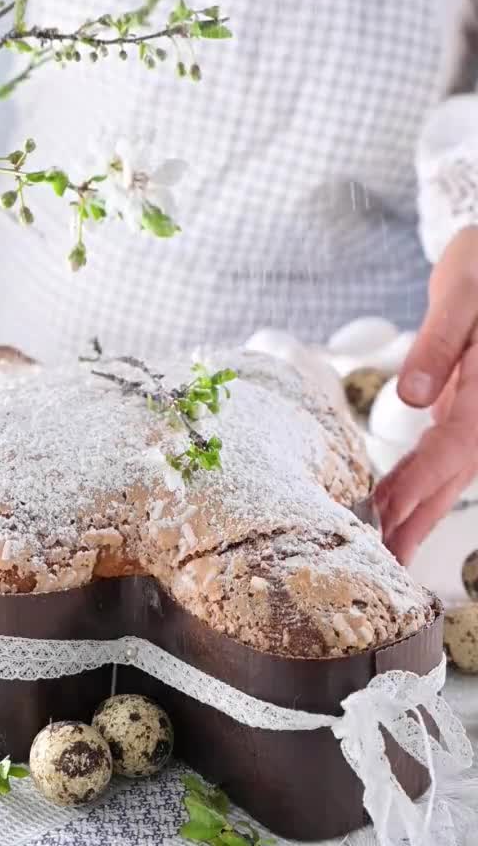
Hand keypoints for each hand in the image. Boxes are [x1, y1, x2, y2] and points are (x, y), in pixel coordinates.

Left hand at [376, 226, 477, 564]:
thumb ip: (439, 343)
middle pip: (454, 472)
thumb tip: (414, 397)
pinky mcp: (465, 402)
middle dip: (418, 516)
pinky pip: (447, 450)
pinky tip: (401, 501)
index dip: (420, 483)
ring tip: (392, 546)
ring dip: (420, 507)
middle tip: (387, 560)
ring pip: (452, 469)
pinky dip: (424, 479)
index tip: (387, 515)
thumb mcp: (463, 293)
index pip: (455, 444)